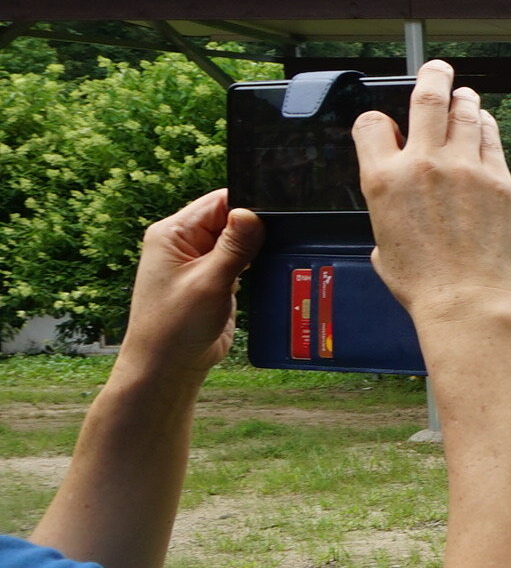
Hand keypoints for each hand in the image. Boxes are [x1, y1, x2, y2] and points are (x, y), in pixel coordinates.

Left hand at [117, 189, 262, 382]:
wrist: (168, 365)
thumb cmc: (176, 326)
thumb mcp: (209, 282)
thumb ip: (233, 246)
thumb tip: (252, 212)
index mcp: (173, 233)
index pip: (217, 202)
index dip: (248, 205)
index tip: (278, 215)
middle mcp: (184, 243)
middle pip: (229, 219)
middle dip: (256, 229)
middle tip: (284, 238)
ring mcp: (199, 262)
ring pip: (237, 241)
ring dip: (256, 249)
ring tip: (278, 255)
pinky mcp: (214, 280)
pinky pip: (239, 262)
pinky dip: (254, 265)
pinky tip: (269, 270)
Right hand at [351, 61, 510, 325]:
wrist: (465, 300)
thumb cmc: (421, 282)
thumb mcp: (381, 241)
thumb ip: (387, 207)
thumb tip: (395, 203)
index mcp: (382, 178)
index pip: (372, 123)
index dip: (379, 122)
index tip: (389, 126)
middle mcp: (422, 164)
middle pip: (426, 99)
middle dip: (432, 77)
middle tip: (437, 69)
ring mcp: (464, 168)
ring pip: (464, 112)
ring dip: (463, 99)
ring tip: (464, 96)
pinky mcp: (498, 179)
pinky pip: (491, 138)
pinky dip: (485, 126)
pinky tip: (483, 125)